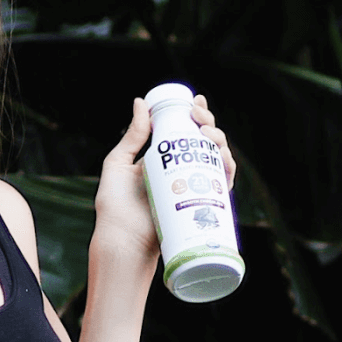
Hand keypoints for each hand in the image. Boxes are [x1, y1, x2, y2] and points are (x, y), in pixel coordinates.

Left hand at [93, 93, 235, 267]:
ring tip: (207, 134)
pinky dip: (227, 169)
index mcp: (161, 160)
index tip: (197, 101)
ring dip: (219, 143)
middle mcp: (179, 172)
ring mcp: (192, 188)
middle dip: (208, 125)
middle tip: (200, 117)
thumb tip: (140, 102)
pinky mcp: (201, 205)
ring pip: (216, 160)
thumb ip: (132, 136)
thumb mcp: (118, 163)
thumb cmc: (114, 205)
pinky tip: (222, 157)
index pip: (182, 133)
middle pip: (203, 143)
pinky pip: (222, 184)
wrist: (122, 239)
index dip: (195, 116)